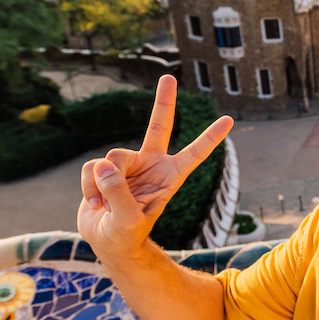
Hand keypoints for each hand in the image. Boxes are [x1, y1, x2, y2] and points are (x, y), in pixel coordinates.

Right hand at [78, 75, 233, 258]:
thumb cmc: (125, 236)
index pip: (194, 154)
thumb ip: (118, 192)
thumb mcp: (127, 221)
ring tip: (106, 206)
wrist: (106, 242)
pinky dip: (88, 187)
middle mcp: (151, 164)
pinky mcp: (103, 169)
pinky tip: (95, 203)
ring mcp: (127, 165)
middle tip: (168, 77)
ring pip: (112, 157)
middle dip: (163, 101)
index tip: (229, 120)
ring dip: (102, 183)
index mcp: (169, 177)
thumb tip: (104, 164)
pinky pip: (91, 168)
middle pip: (158, 126)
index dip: (210, 138)